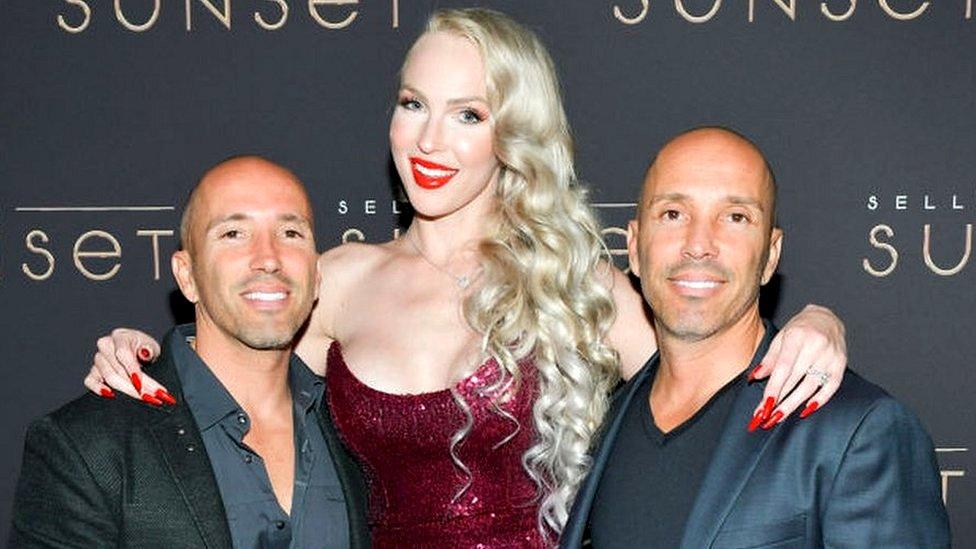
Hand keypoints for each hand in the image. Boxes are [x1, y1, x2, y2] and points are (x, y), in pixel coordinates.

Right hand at [83, 328, 172, 404]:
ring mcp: (98, 359)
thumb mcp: (152, 346)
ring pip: (108, 377)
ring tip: (144, 398)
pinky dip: (98, 388)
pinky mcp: (93, 371)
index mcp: (120, 336)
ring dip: (127, 390)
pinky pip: (90, 381)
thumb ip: (149, 350)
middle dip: (136, 385)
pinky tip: (111, 394)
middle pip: (117, 369)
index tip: (141, 384)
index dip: (132, 369)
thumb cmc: (144, 347)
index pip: (123, 353)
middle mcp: (106, 346)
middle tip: (151, 396)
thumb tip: (145, 353)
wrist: (136, 350)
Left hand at [748, 304, 845, 429]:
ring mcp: (831, 355)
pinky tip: (805, 410)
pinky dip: (819, 400)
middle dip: (779, 400)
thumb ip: (770, 358)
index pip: (784, 367)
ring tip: (779, 417)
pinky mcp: (842, 363)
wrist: (827, 317)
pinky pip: (831, 386)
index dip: (773, 388)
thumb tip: (755, 377)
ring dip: (794, 404)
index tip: (763, 406)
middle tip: (766, 417)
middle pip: (796, 379)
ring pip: (811, 385)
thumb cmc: (800, 328)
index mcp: (797, 336)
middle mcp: (816, 345)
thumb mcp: (781, 337)